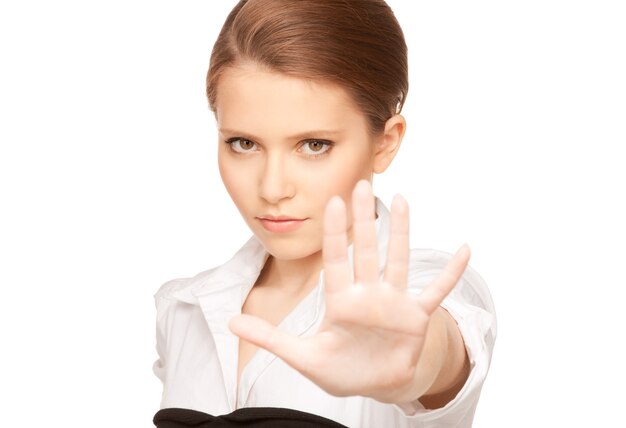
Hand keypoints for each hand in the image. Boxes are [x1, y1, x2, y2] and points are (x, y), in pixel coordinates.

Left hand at [229, 179, 470, 402]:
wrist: (374, 385)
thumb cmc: (339, 370)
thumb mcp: (301, 357)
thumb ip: (270, 338)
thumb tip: (231, 324)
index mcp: (340, 301)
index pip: (336, 259)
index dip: (336, 232)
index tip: (335, 202)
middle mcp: (367, 294)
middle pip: (365, 250)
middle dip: (363, 220)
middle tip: (362, 184)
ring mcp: (393, 303)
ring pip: (398, 261)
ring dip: (402, 233)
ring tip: (404, 201)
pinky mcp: (416, 318)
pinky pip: (436, 291)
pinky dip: (449, 274)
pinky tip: (463, 250)